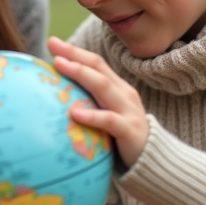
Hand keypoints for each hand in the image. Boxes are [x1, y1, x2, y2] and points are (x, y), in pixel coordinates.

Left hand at [49, 37, 149, 166]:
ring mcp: (128, 111)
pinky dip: (92, 116)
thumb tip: (53, 99)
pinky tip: (75, 114)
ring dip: (80, 73)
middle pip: (97, 67)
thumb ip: (87, 104)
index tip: (52, 42)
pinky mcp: (130, 131)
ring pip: (103, 86)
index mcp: (117, 88)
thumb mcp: (105, 116)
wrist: (152, 162)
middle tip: (53, 45)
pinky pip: (109, 121)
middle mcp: (123, 94)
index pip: (95, 63)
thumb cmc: (120, 140)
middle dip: (74, 54)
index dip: (75, 51)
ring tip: (59, 65)